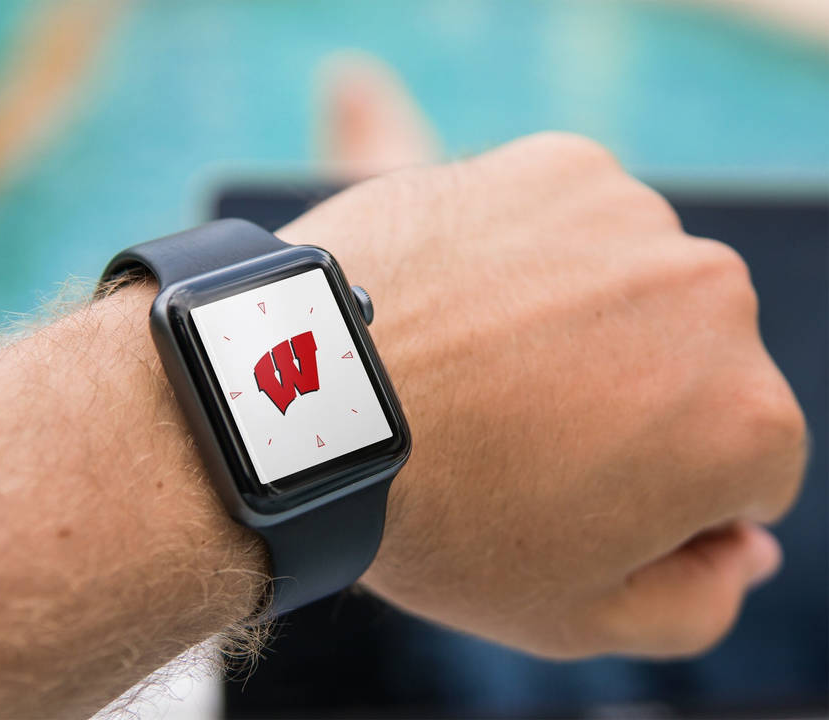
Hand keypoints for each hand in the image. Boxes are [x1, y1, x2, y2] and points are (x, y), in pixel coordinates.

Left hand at [278, 133, 806, 658]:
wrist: (305, 396)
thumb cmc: (437, 519)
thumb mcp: (574, 615)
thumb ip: (696, 599)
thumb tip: (746, 546)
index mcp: (744, 423)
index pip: (743, 468)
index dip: (659, 493)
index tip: (574, 490)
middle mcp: (719, 302)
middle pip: (698, 369)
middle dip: (633, 404)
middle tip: (519, 430)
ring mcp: (639, 221)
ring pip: (638, 290)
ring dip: (584, 325)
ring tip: (483, 365)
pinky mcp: (564, 166)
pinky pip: (576, 226)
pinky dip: (538, 260)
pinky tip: (470, 300)